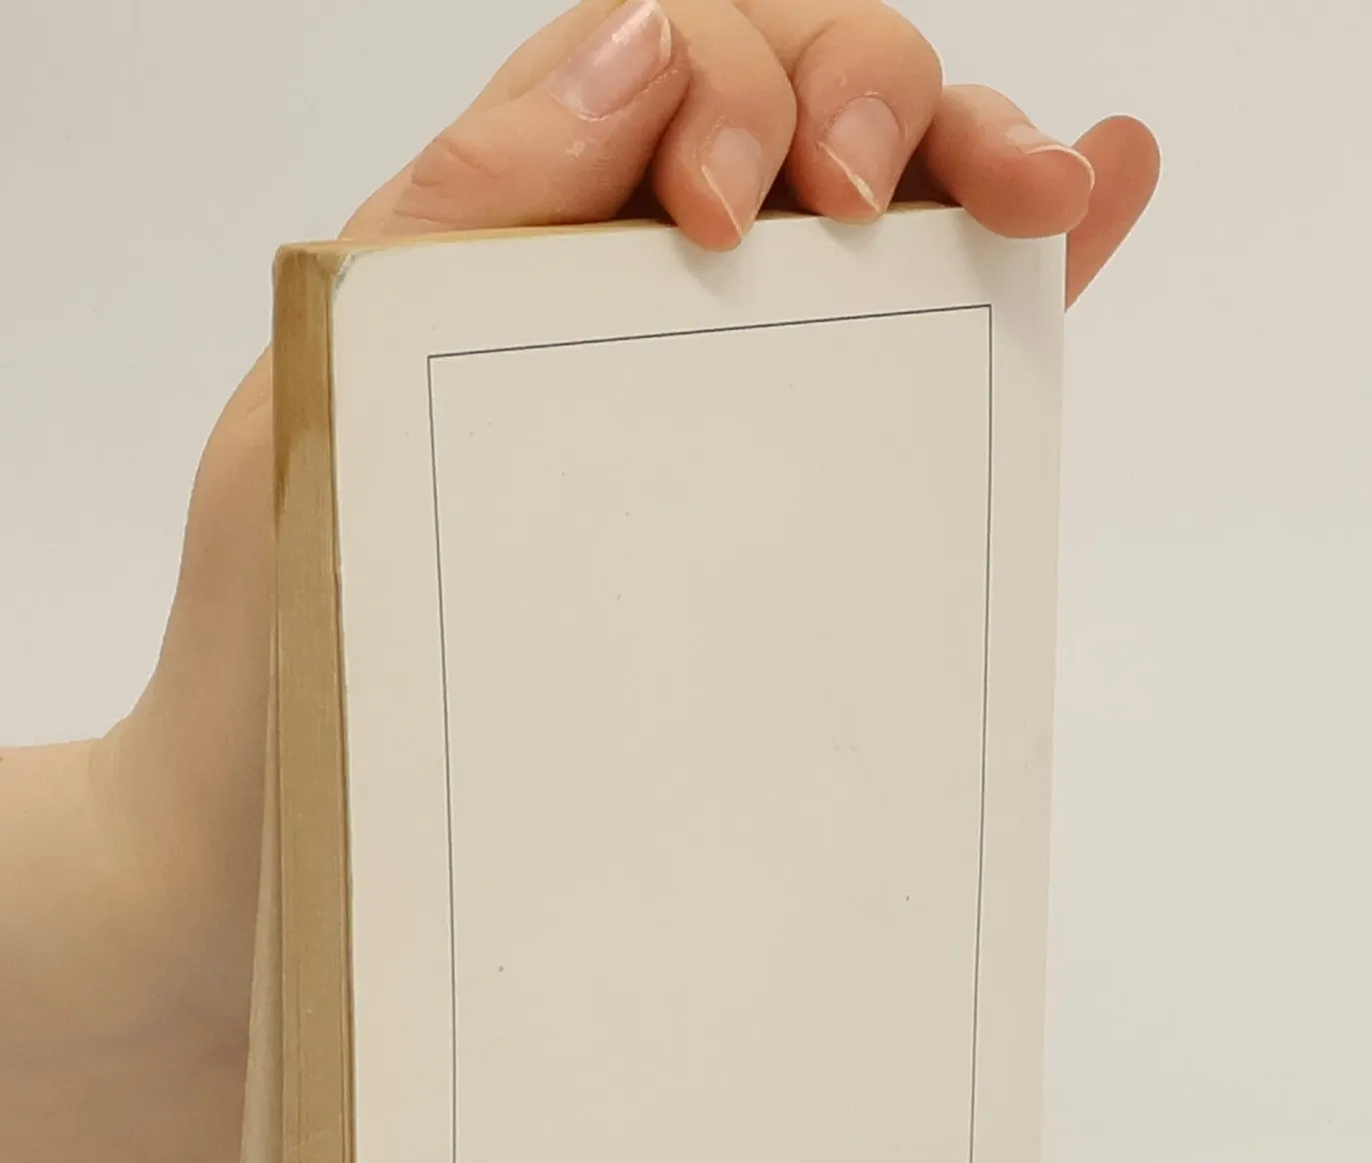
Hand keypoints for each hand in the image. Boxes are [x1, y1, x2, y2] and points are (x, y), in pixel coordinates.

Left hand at [102, 0, 1160, 1031]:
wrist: (285, 871)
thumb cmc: (274, 666)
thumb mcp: (310, 415)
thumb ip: (452, 223)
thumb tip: (647, 44)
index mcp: (500, 244)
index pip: (662, 57)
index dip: (731, 79)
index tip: (714, 219)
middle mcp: (623, 298)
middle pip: (796, 100)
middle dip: (866, 96)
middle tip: (855, 213)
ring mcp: (714, 396)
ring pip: (873, 210)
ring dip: (966, 156)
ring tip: (1035, 190)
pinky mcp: (780, 507)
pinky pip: (911, 353)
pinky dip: (1018, 267)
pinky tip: (1097, 195)